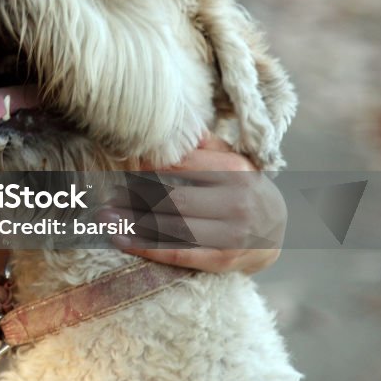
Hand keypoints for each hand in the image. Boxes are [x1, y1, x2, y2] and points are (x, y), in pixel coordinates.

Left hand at [101, 134, 286, 273]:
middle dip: (136, 196)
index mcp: (235, 170)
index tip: (123, 164)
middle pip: (173, 197)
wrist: (276, 232)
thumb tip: (174, 120)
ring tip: (104, 217)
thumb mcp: (232, 160)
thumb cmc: (242, 188)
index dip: (148, 165)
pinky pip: (178, 252)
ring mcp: (231, 233)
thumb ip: (204, 144)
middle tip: (108, 194)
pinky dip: (146, 247)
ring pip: (172, 226)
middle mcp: (236, 201)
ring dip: (134, 222)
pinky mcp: (223, 260)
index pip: (181, 165)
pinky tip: (121, 239)